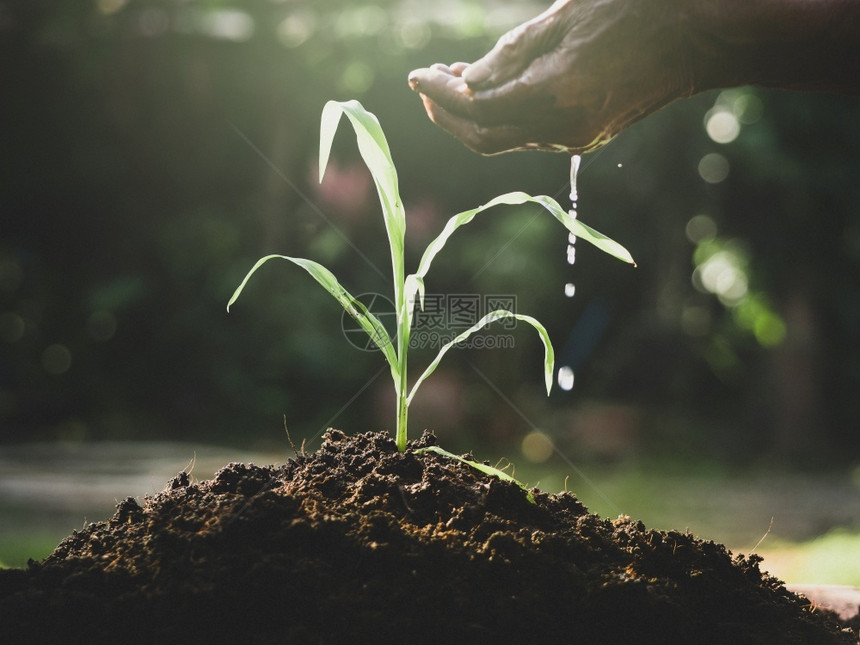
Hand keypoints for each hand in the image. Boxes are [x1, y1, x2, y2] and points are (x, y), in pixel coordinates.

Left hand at [408, 0, 695, 154]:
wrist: (695, 37)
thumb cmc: (630, 12)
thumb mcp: (561, 20)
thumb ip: (510, 56)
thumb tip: (466, 82)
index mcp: (554, 96)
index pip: (476, 108)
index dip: (439, 96)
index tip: (415, 77)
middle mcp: (561, 129)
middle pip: (484, 137)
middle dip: (447, 114)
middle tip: (426, 83)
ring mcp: (574, 139)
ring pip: (505, 139)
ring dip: (472, 116)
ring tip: (451, 80)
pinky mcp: (583, 138)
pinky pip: (529, 134)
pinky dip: (501, 116)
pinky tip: (491, 90)